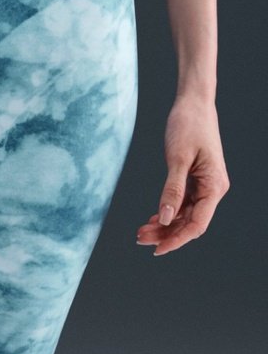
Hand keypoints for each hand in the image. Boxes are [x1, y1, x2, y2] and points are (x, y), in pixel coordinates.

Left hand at [136, 92, 229, 255]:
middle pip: (189, 223)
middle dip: (166, 234)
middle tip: (139, 239)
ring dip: (164, 226)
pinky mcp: (195, 181)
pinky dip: (166, 213)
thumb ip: (172, 190)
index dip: (177, 240)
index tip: (157, 250)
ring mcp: (204, 186)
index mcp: (214, 186)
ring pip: (184, 216)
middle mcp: (213, 189)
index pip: (197, 224)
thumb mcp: (178, 159)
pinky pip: (181, 205)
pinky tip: (151, 220)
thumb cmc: (188, 125)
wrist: (193, 103)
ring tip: (141, 232)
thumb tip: (166, 219)